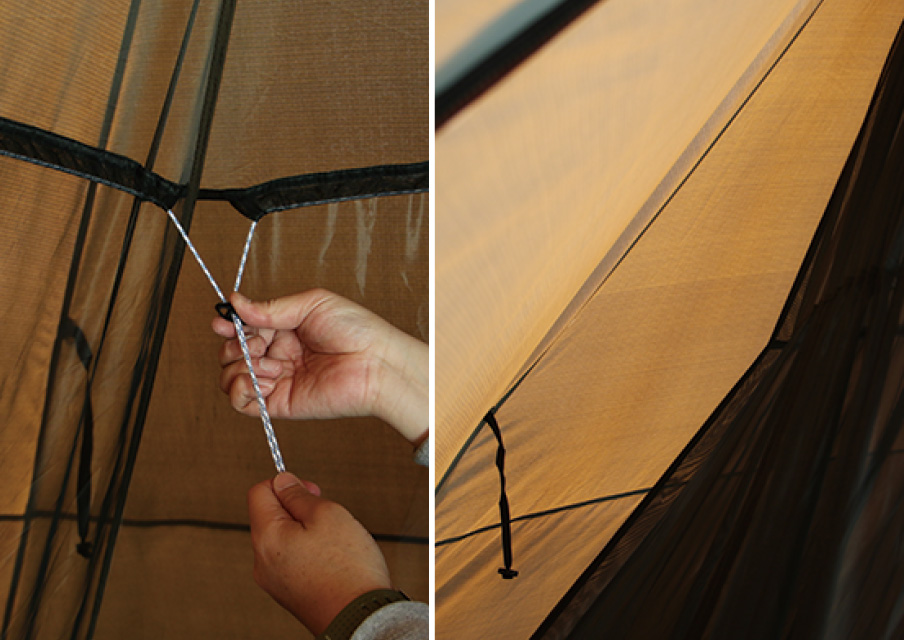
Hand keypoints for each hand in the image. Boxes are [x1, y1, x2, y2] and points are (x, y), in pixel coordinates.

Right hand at [213, 289, 427, 445]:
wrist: (376, 364)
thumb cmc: (356, 330)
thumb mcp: (311, 304)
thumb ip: (270, 307)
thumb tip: (236, 302)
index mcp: (285, 330)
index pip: (243, 328)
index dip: (229, 326)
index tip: (223, 323)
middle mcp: (278, 354)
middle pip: (231, 353)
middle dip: (235, 346)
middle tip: (257, 343)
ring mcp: (277, 380)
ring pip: (230, 377)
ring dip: (240, 367)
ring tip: (268, 362)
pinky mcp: (279, 404)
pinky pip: (242, 402)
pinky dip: (242, 388)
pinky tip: (265, 378)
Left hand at [248, 472, 390, 635]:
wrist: (359, 618)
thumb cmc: (347, 571)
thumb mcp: (328, 514)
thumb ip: (299, 495)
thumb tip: (283, 482)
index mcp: (266, 537)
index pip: (259, 492)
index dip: (285, 483)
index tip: (309, 490)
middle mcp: (262, 561)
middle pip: (270, 516)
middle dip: (298, 509)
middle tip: (328, 515)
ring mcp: (274, 580)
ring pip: (283, 539)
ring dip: (306, 531)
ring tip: (334, 541)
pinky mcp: (289, 593)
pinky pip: (292, 560)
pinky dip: (310, 553)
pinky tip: (332, 560)